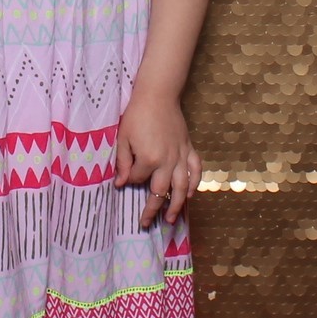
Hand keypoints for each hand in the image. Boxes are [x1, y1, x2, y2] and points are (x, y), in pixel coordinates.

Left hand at [112, 90, 200, 230]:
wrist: (157, 95)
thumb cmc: (136, 114)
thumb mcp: (123, 138)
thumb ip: (123, 162)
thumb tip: (121, 183)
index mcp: (149, 159)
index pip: (138, 179)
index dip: (130, 180)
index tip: (124, 181)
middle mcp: (167, 161)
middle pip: (159, 191)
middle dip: (153, 209)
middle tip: (146, 222)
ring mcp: (180, 156)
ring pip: (181, 187)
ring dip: (176, 205)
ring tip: (172, 219)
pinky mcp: (189, 148)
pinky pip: (195, 170)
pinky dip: (194, 184)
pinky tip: (190, 195)